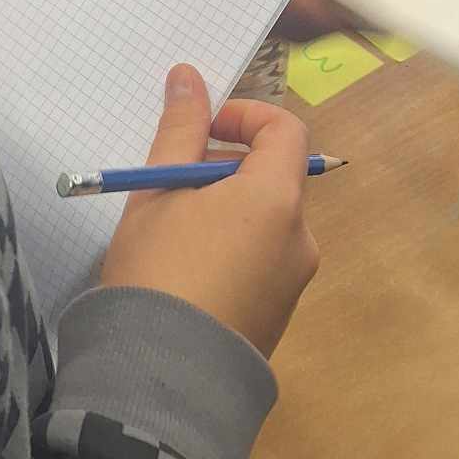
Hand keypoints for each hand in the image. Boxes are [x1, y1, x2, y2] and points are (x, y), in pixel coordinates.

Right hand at [100, 64, 318, 357]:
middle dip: (226, 165)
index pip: (285, 129)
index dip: (245, 115)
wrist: (163, 381)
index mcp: (278, 199)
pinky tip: (187, 269)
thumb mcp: (158, 192)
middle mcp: (300, 238)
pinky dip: (233, 245)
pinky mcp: (279, 315)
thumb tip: (189, 76)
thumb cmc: (158, 272)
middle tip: (173, 183)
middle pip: (275, 175)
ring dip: (227, 206)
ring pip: (266, 219)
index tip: (202, 129)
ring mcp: (294, 281)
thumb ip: (180, 130)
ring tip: (173, 230)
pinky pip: (263, 258)